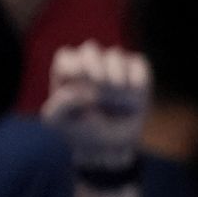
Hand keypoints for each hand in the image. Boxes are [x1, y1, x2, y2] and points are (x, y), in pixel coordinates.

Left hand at [43, 43, 147, 170]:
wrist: (109, 146)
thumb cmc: (80, 130)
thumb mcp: (59, 122)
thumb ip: (61, 106)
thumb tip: (82, 91)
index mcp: (66, 71)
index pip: (67, 57)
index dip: (74, 67)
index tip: (80, 84)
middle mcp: (90, 63)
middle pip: (90, 50)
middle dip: (95, 70)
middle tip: (100, 94)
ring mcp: (114, 66)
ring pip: (115, 55)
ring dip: (116, 76)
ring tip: (118, 100)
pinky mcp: (137, 72)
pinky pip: (138, 63)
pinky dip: (137, 77)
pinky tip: (134, 96)